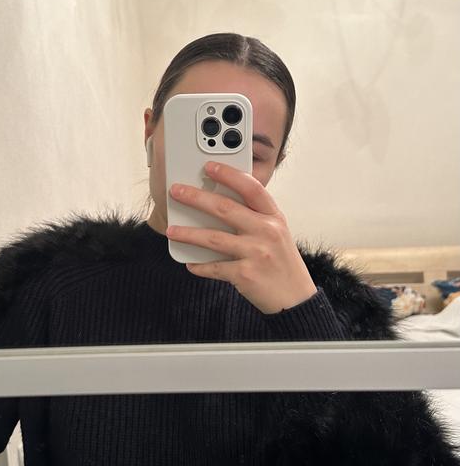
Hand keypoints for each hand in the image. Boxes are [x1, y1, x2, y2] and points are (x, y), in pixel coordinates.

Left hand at [166, 161, 317, 314]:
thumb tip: (217, 205)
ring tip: (171, 230)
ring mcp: (256, 253)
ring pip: (214, 238)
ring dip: (188, 233)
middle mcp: (267, 232)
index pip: (251, 188)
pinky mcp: (246, 275)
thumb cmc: (281, 263)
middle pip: (226, 209)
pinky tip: (190, 263)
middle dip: (197, 198)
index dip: (229, 174)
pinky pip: (215, 267)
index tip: (209, 167)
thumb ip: (254, 218)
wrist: (295, 298)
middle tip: (176, 191)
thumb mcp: (276, 234)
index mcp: (274, 217)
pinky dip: (200, 266)